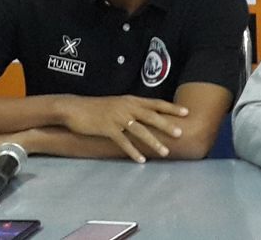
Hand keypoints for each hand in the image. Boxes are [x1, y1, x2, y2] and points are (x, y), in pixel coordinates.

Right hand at [58, 95, 187, 162]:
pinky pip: (123, 142)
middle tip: (181, 133)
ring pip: (140, 131)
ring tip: (165, 151)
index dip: (171, 108)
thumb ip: (132, 108)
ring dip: (153, 142)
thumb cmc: (97, 107)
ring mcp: (117, 117)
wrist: (74, 108)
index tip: (187, 112)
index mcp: (131, 100)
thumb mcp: (118, 104)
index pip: (156, 103)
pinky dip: (133, 151)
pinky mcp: (107, 128)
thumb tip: (147, 115)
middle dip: (167, 125)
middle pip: (151, 116)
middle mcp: (127, 107)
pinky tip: (141, 160)